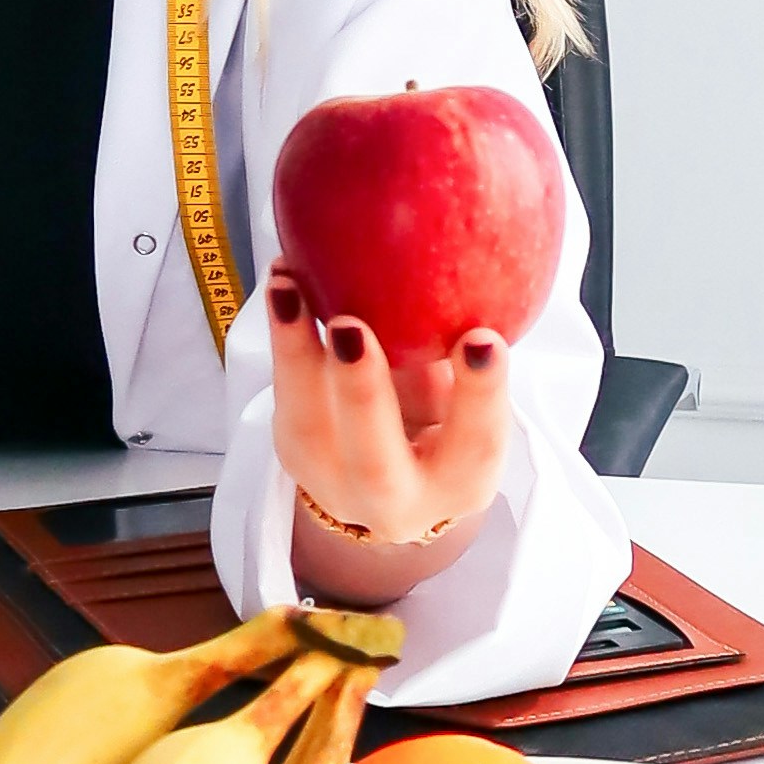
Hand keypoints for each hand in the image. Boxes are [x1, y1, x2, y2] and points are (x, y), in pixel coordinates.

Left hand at [266, 268, 514, 607]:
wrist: (389, 482)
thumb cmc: (444, 424)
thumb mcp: (467, 398)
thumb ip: (464, 352)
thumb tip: (465, 263)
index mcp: (460, 484)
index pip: (476, 445)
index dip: (479, 394)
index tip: (481, 338)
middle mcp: (396, 500)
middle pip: (375, 463)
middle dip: (362, 393)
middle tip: (350, 327)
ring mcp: (335, 484)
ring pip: (309, 430)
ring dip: (296, 353)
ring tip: (289, 288)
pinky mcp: (294, 455)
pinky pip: (284, 400)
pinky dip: (282, 338)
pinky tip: (284, 283)